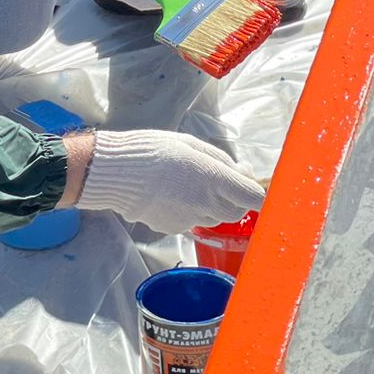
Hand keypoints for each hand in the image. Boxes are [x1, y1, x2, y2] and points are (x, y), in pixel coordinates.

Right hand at [76, 130, 264, 232]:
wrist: (116, 173)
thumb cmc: (154, 150)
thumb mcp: (191, 144)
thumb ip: (222, 161)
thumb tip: (242, 173)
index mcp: (214, 179)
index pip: (253, 197)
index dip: (258, 194)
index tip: (255, 187)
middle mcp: (206, 204)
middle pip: (236, 212)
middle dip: (234, 199)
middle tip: (218, 180)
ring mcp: (190, 220)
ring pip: (214, 218)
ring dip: (210, 205)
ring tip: (186, 184)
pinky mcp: (175, 229)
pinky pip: (191, 221)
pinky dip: (188, 210)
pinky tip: (170, 195)